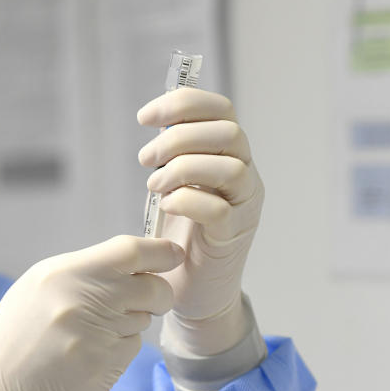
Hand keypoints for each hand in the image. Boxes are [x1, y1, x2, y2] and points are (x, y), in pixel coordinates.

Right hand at [0, 236, 180, 390]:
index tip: (172, 254)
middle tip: (141, 299)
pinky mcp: (108, 366)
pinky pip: (133, 347)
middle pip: (154, 289)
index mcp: (67, 272)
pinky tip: (89, 352)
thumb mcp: (39, 284)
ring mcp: (99, 336)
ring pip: (144, 320)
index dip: (160, 252)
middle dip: (157, 294)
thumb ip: (85, 270)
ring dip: (131, 321)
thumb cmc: (18, 330)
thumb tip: (131, 264)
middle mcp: (86, 301)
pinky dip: (119, 347)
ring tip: (92, 330)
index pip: (131, 251)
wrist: (1, 389)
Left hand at [138, 88, 263, 335]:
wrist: (193, 286)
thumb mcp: (174, 181)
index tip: (144, 118)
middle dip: (179, 137)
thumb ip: (173, 151)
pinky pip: (219, 210)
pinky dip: (187, 201)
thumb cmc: (181, 231)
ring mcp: (244, 206)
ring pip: (231, 167)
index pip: (221, 109)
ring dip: (182, 169)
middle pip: (228, 132)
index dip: (184, 103)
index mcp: (228, 154)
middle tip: (145, 159)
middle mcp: (244, 175)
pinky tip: (166, 205)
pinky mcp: (233, 236)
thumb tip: (155, 116)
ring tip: (153, 186)